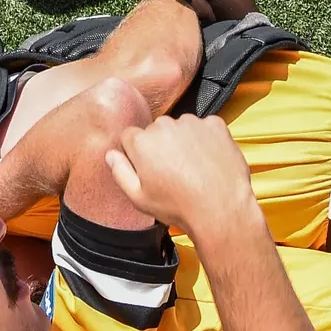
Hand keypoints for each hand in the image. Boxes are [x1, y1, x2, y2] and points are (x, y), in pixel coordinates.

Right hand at [105, 115, 261, 236]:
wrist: (220, 208)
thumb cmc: (178, 206)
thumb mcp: (139, 198)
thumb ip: (120, 172)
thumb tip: (111, 154)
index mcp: (142, 142)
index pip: (130, 136)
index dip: (137, 153)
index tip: (149, 168)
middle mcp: (165, 125)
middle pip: (156, 130)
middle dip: (161, 145)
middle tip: (173, 171)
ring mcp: (192, 123)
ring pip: (181, 127)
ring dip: (184, 141)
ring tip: (193, 168)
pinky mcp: (215, 124)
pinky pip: (205, 127)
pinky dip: (206, 139)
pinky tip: (208, 161)